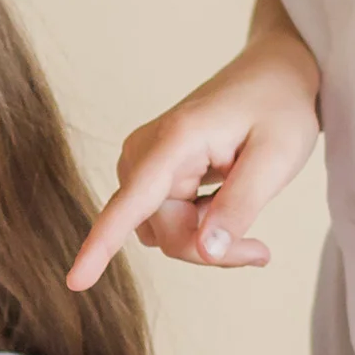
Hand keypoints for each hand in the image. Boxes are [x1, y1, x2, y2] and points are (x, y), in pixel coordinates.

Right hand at [68, 26, 319, 292]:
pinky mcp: (144, 174)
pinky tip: (224, 205)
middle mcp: (142, 152)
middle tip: (260, 250)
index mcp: (173, 141)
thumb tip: (205, 252)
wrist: (273, 72)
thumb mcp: (278, 157)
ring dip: (202, 239)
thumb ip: (239, 206)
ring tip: (245, 217)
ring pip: (160, 232)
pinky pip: (162, 222)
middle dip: (208, 248)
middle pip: (161, 232)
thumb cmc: (280, 106)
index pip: (130, 203)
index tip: (74, 282)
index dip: (101, 245)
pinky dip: (196, 227)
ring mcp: (139, 163)